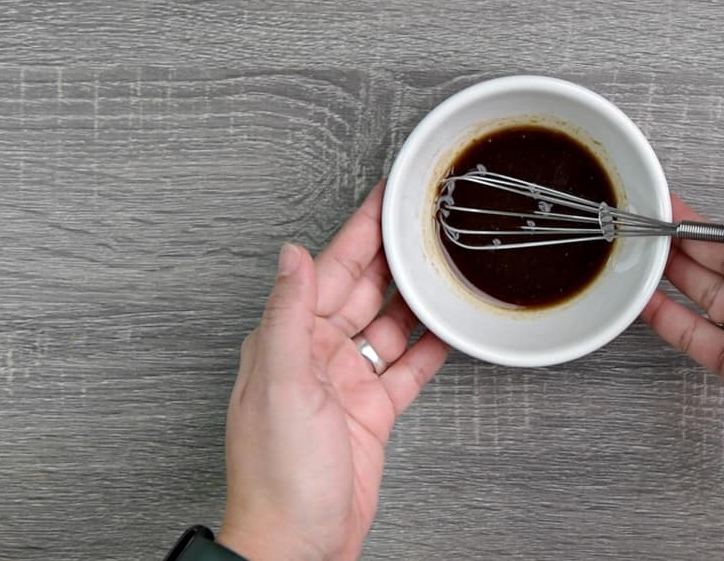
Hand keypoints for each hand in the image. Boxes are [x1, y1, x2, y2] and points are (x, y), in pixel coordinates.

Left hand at [217, 182, 449, 560]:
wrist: (298, 545)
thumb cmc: (277, 477)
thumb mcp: (280, 385)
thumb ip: (288, 316)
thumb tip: (291, 255)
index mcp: (288, 340)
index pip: (330, 269)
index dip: (360, 230)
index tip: (383, 198)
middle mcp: (316, 355)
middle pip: (364, 289)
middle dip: (395, 254)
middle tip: (426, 221)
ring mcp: (346, 382)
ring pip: (389, 323)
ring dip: (416, 296)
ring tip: (445, 266)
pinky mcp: (372, 411)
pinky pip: (407, 366)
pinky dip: (428, 346)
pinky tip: (447, 327)